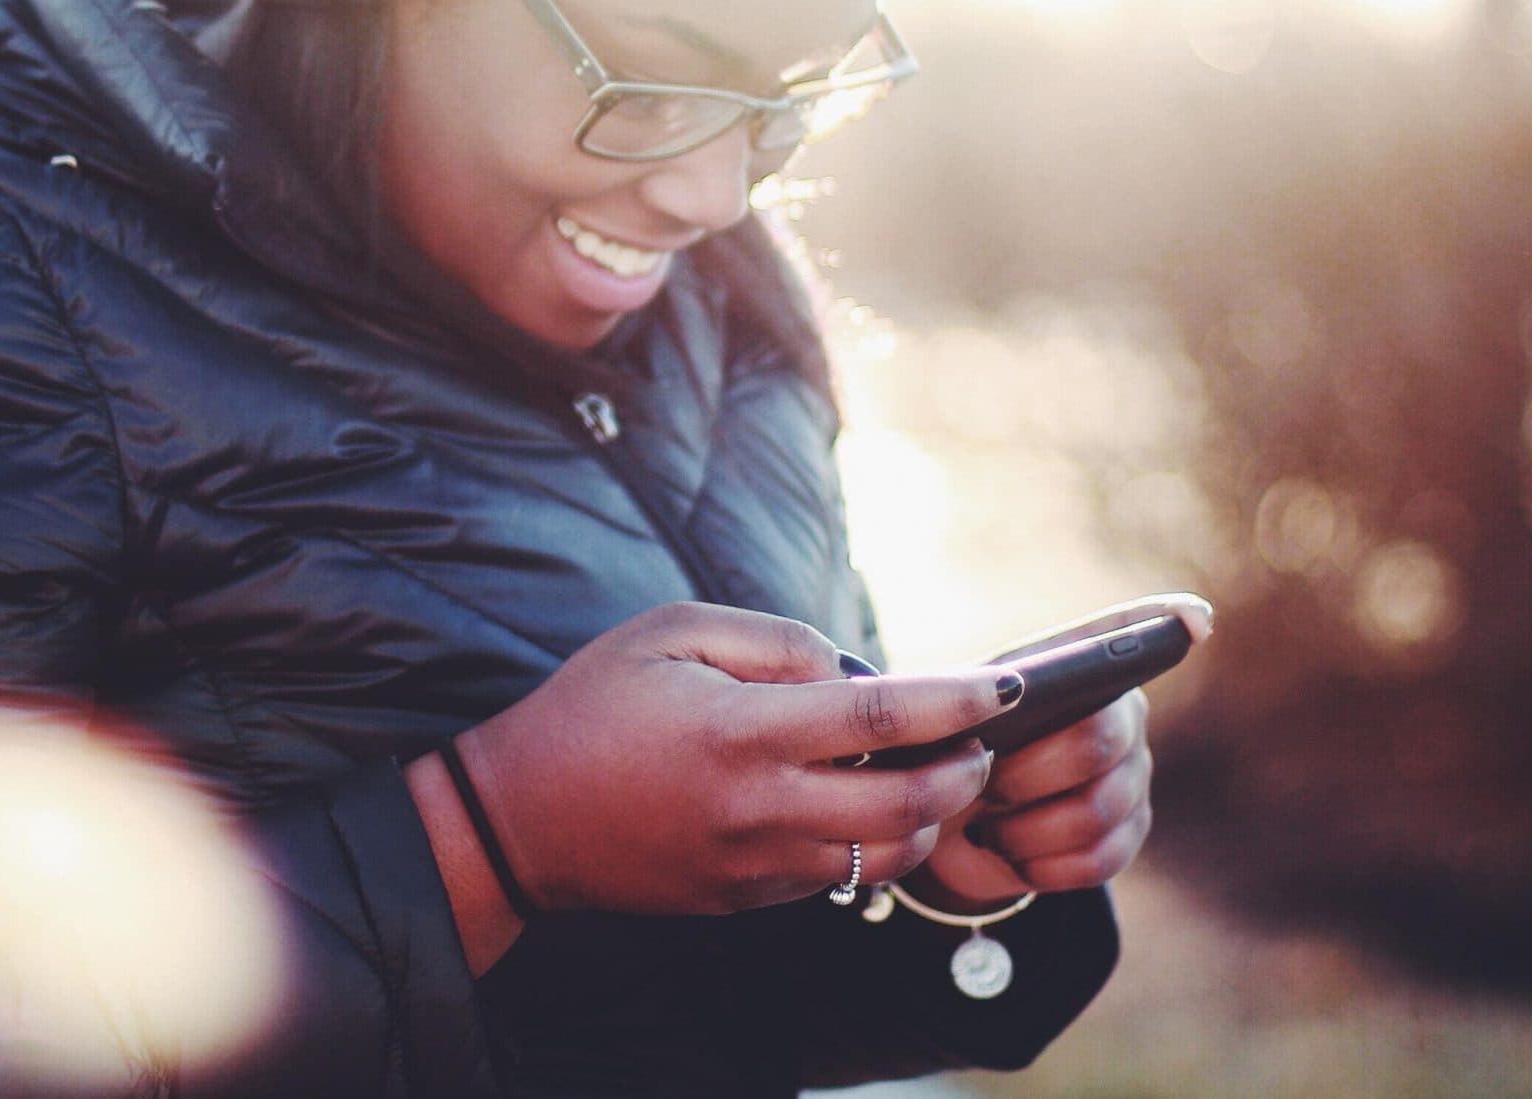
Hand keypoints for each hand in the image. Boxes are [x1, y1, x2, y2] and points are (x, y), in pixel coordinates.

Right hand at [437, 601, 1022, 918]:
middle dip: (965, 770)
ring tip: (931, 771)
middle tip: (977, 737)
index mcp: (742, 730)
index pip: (883, 716)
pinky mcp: (751, 898)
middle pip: (909, 802)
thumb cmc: (597, 705)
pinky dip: (875, 841)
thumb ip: (773, 641)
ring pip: (890, 854)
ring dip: (930, 815)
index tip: (1008, 686)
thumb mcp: (671, 632)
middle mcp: (760, 807)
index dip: (958, 700)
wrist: (523, 817)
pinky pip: (842, 876)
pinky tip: (865, 802)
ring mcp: (758, 864)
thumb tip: (854, 672)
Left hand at [913, 594, 1210, 908]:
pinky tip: (1016, 855)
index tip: (1193, 618)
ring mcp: (1133, 773)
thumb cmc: (944, 753)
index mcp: (1071, 667)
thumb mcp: (941, 718)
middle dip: (1028, 774)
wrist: (946, 827)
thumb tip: (1010, 690)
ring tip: (991, 825)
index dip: (1164, 622)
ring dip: (1027, 828)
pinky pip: (1099, 858)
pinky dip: (1044, 865)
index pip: (1124, 634)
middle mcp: (1119, 713)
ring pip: (1097, 810)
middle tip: (984, 783)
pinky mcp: (1130, 832)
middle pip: (1097, 740)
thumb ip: (970, 699)